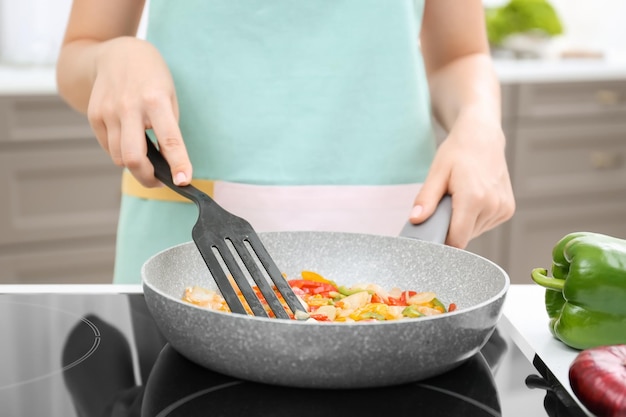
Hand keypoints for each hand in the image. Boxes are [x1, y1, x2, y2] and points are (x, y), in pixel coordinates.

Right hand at [87, 37, 191, 186]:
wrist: (117, 54)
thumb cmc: (151, 78)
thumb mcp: (169, 96)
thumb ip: (168, 128)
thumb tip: (167, 164)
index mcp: (155, 100)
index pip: (169, 140)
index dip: (178, 164)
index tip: (184, 181)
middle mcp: (128, 107)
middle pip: (134, 158)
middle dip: (148, 179)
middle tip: (159, 182)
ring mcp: (107, 111)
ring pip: (119, 158)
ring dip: (135, 166)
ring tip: (147, 159)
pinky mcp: (93, 115)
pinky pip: (108, 148)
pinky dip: (121, 153)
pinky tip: (130, 141)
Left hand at [410, 113, 514, 248]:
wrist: (482, 137)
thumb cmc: (458, 152)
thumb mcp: (437, 173)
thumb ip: (426, 199)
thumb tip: (415, 220)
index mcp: (474, 198)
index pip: (457, 240)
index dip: (441, 240)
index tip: (431, 232)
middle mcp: (492, 206)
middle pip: (464, 236)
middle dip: (450, 226)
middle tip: (445, 204)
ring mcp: (503, 208)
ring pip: (474, 232)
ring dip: (463, 222)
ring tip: (460, 198)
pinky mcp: (508, 209)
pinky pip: (485, 224)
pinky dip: (474, 218)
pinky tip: (472, 199)